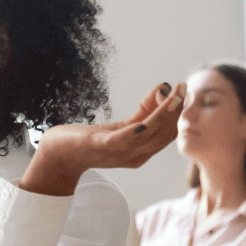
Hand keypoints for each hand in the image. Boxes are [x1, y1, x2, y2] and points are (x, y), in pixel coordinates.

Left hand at [20, 82, 185, 195]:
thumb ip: (143, 112)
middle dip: (176, 112)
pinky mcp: (99, 146)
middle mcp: (133, 156)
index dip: (179, 116)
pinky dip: (135, 132)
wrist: (57, 156)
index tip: (188, 95)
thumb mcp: (121, 125)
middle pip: (162, 135)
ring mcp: (117, 153)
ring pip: (147, 135)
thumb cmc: (89, 139)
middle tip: (186, 89)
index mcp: (140, 152)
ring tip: (174, 95)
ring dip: (163, 115)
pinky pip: (121, 141)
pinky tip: (143, 122)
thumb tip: (163, 90)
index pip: (167, 135)